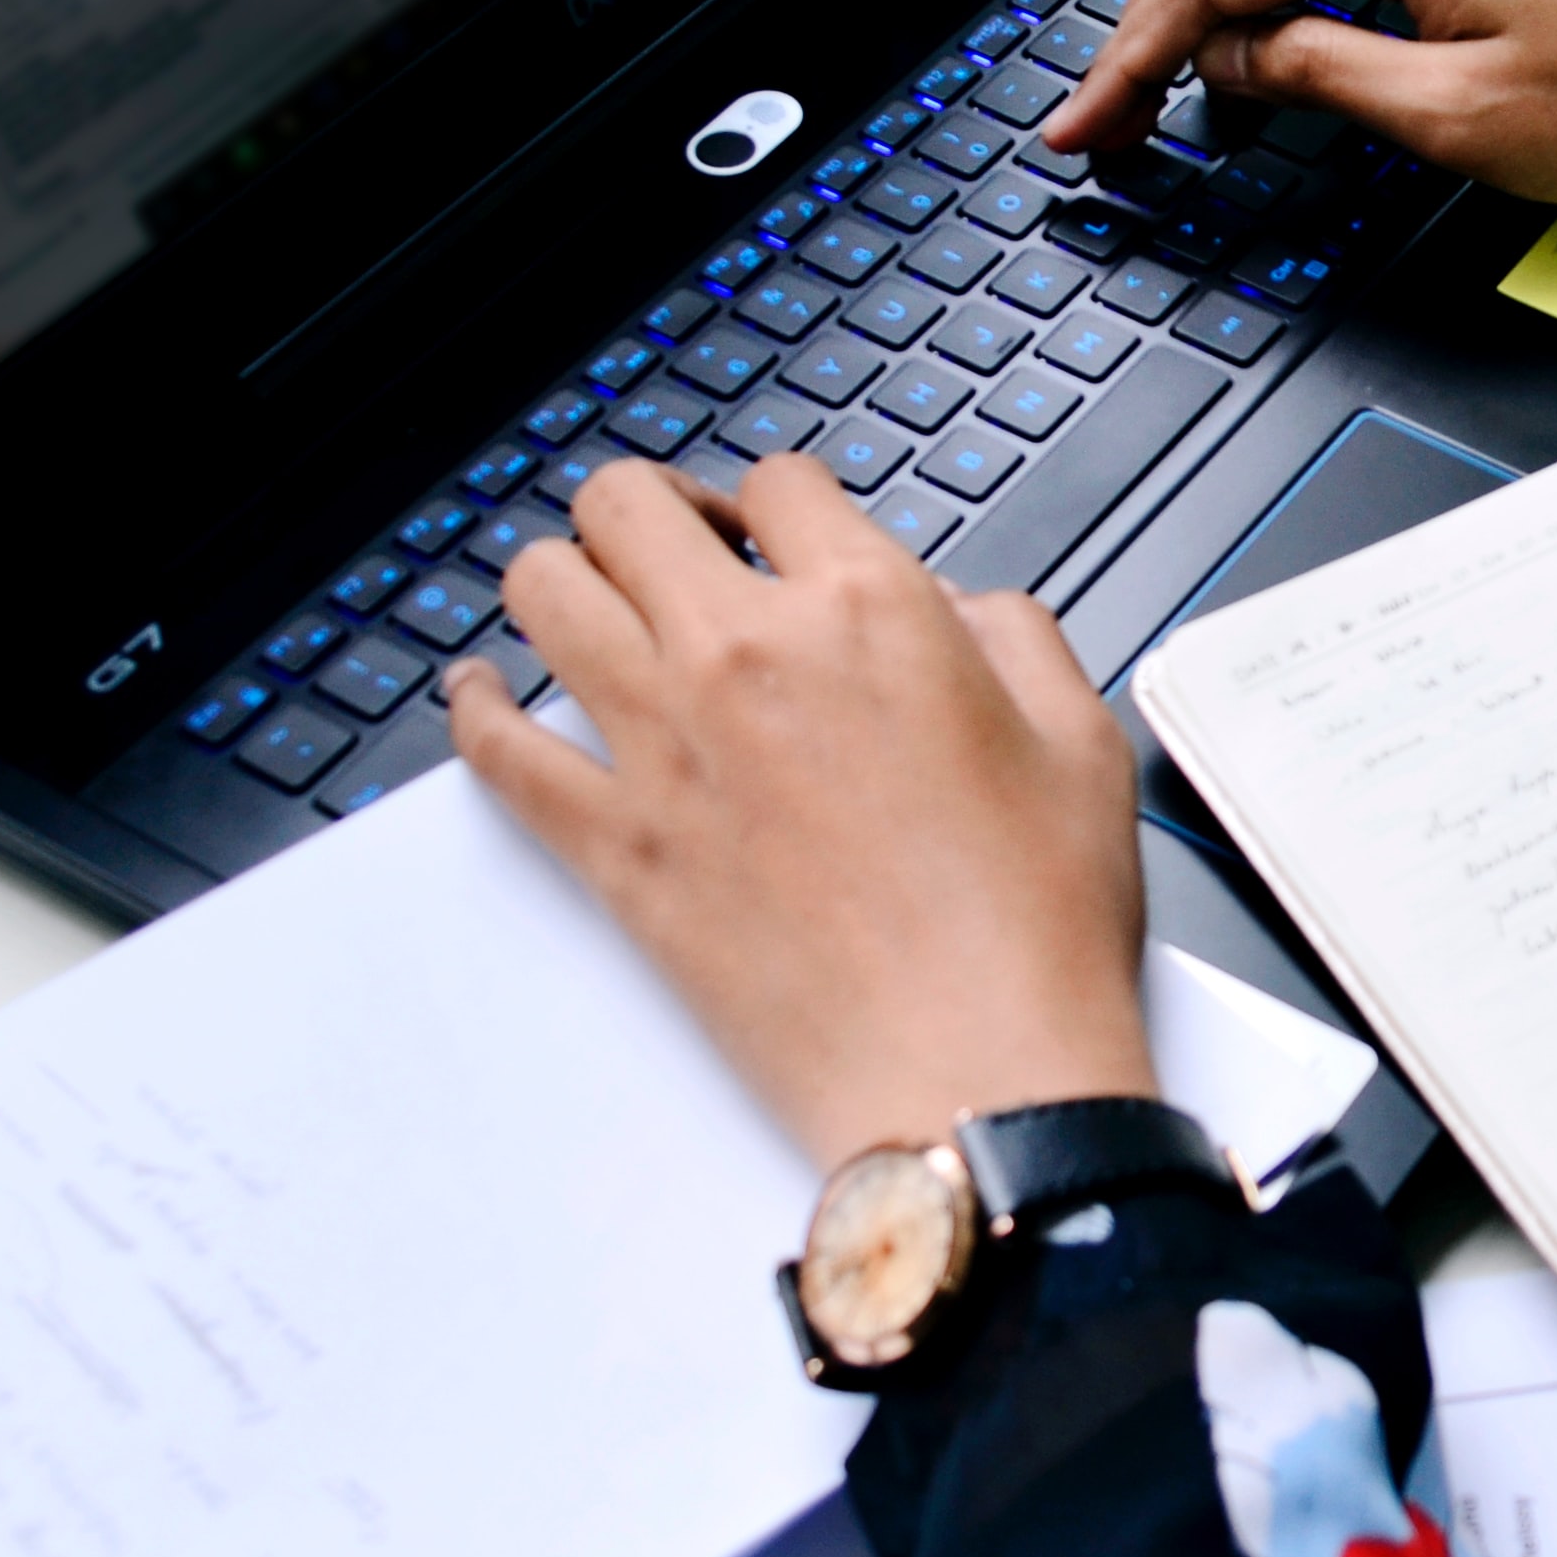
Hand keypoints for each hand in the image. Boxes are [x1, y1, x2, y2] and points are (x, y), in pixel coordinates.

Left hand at [445, 458, 1154, 1168]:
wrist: (973, 1074)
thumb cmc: (1033, 930)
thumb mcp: (1080, 743)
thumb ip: (1014, 637)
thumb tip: (952, 611)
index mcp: (871, 612)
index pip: (779, 482)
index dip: (776, 502)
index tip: (773, 534)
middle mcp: (749, 655)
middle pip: (626, 504)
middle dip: (648, 511)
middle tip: (673, 554)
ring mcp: (666, 746)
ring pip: (543, 590)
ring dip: (561, 581)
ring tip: (587, 609)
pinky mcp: (613, 846)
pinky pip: (496, 746)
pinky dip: (476, 709)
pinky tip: (486, 697)